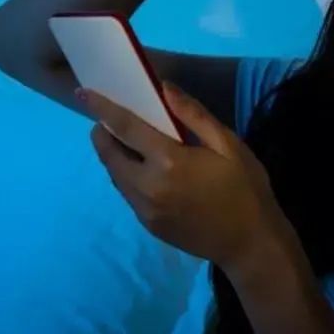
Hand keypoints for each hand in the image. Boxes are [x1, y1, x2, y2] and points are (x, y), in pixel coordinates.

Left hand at [75, 82, 285, 270]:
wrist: (250, 244)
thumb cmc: (245, 189)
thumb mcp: (229, 145)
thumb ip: (194, 116)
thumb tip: (164, 89)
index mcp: (169, 161)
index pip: (125, 128)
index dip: (102, 108)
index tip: (84, 92)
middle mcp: (148, 186)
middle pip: (109, 154)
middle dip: (103, 133)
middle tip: (110, 120)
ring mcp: (145, 209)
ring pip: (115, 176)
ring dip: (114, 156)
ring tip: (127, 142)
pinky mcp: (147, 225)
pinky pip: (128, 193)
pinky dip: (128, 175)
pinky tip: (146, 170)